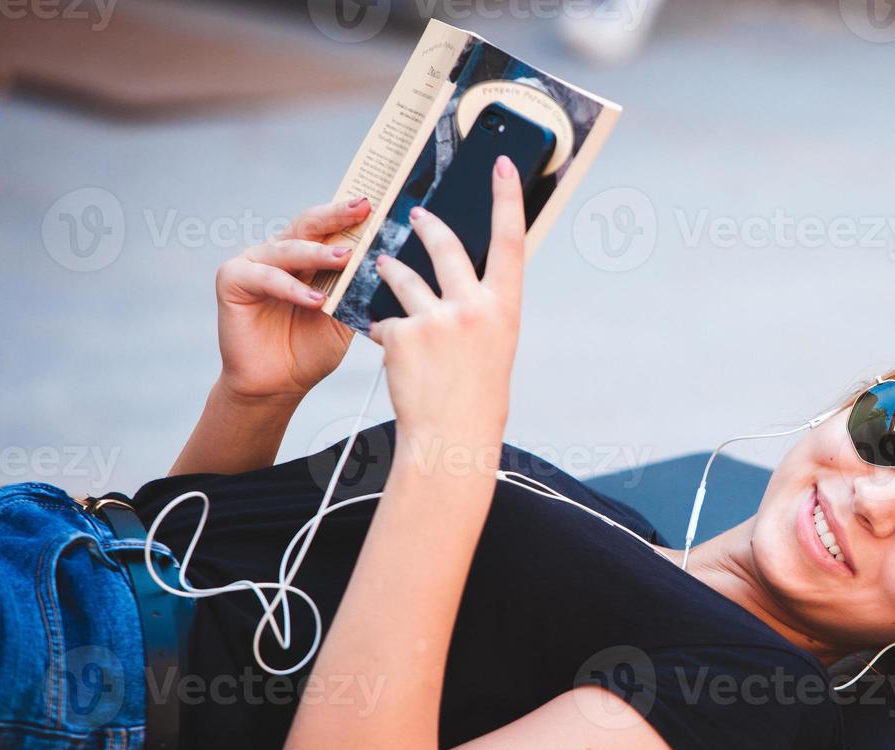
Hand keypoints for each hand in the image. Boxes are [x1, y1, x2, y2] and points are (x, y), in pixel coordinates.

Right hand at [213, 197, 372, 404]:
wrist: (279, 384)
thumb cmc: (310, 349)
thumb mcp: (344, 316)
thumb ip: (355, 289)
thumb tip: (384, 262)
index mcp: (308, 256)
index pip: (331, 228)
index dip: (352, 214)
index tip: (379, 202)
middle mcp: (280, 252)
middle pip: (309, 225)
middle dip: (337, 216)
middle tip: (362, 209)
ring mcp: (255, 262)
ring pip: (288, 249)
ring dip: (318, 253)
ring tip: (344, 259)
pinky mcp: (233, 279)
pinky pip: (266, 277)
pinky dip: (291, 287)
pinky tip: (314, 299)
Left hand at [369, 156, 524, 450]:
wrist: (451, 439)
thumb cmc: (477, 399)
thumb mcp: (494, 348)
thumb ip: (481, 312)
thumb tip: (462, 285)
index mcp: (505, 309)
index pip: (511, 241)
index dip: (507, 199)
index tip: (502, 166)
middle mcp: (473, 306)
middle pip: (446, 246)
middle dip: (427, 226)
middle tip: (416, 215)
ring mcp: (436, 318)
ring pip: (403, 279)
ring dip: (390, 272)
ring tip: (384, 268)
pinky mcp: (403, 333)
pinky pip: (386, 322)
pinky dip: (388, 336)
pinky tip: (396, 360)